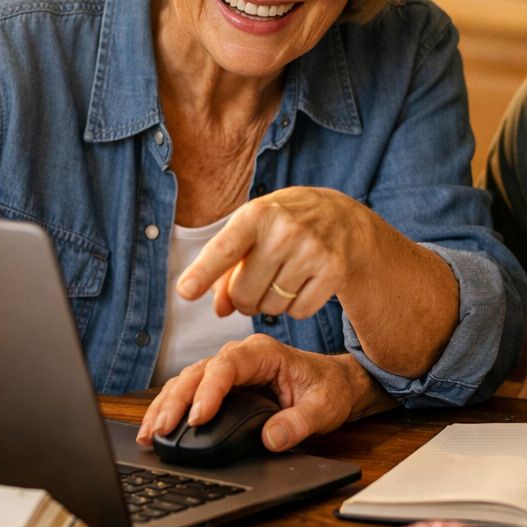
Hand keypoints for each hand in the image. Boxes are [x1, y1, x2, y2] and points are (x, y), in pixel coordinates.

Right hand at [136, 335, 374, 452]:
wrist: (333, 383)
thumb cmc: (328, 389)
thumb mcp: (323, 408)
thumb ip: (299, 423)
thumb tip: (271, 439)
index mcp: (263, 353)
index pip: (227, 366)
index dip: (209, 390)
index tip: (198, 418)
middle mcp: (240, 356)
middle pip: (198, 372)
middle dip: (176, 401)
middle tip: (161, 429)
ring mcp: (227, 369)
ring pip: (187, 381)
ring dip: (166, 405)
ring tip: (149, 432)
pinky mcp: (220, 386)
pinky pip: (189, 392)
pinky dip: (171, 409)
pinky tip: (155, 428)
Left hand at [175, 187, 373, 319]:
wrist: (341, 216)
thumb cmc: (282, 225)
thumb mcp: (250, 231)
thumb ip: (226, 270)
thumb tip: (220, 310)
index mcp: (257, 214)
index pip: (225, 249)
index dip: (202, 272)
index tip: (185, 292)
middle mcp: (285, 230)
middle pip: (245, 294)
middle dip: (243, 299)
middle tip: (254, 285)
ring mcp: (313, 250)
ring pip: (271, 307)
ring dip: (270, 303)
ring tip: (281, 279)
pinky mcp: (334, 270)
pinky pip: (299, 312)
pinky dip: (296, 307)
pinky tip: (303, 284)